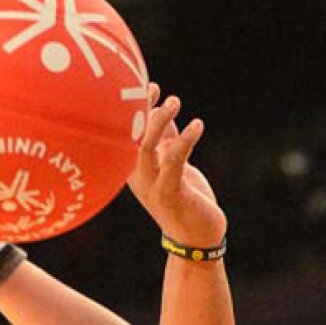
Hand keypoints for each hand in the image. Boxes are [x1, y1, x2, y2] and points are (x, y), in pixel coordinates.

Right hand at [127, 84, 226, 248]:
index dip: (133, 109)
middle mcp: (138, 177)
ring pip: (146, 147)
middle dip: (140, 110)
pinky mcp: (170, 193)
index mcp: (134, 170)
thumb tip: (163, 109)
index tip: (147, 84)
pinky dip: (185, 140)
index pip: (128, 134)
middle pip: (129, 137)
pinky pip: (174, 161)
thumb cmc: (186, 202)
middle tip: (157, 88)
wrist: (196, 240)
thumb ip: (167, 141)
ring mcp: (152, 186)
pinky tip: (197, 125)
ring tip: (175, 101)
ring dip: (159, 121)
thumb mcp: (173, 166)